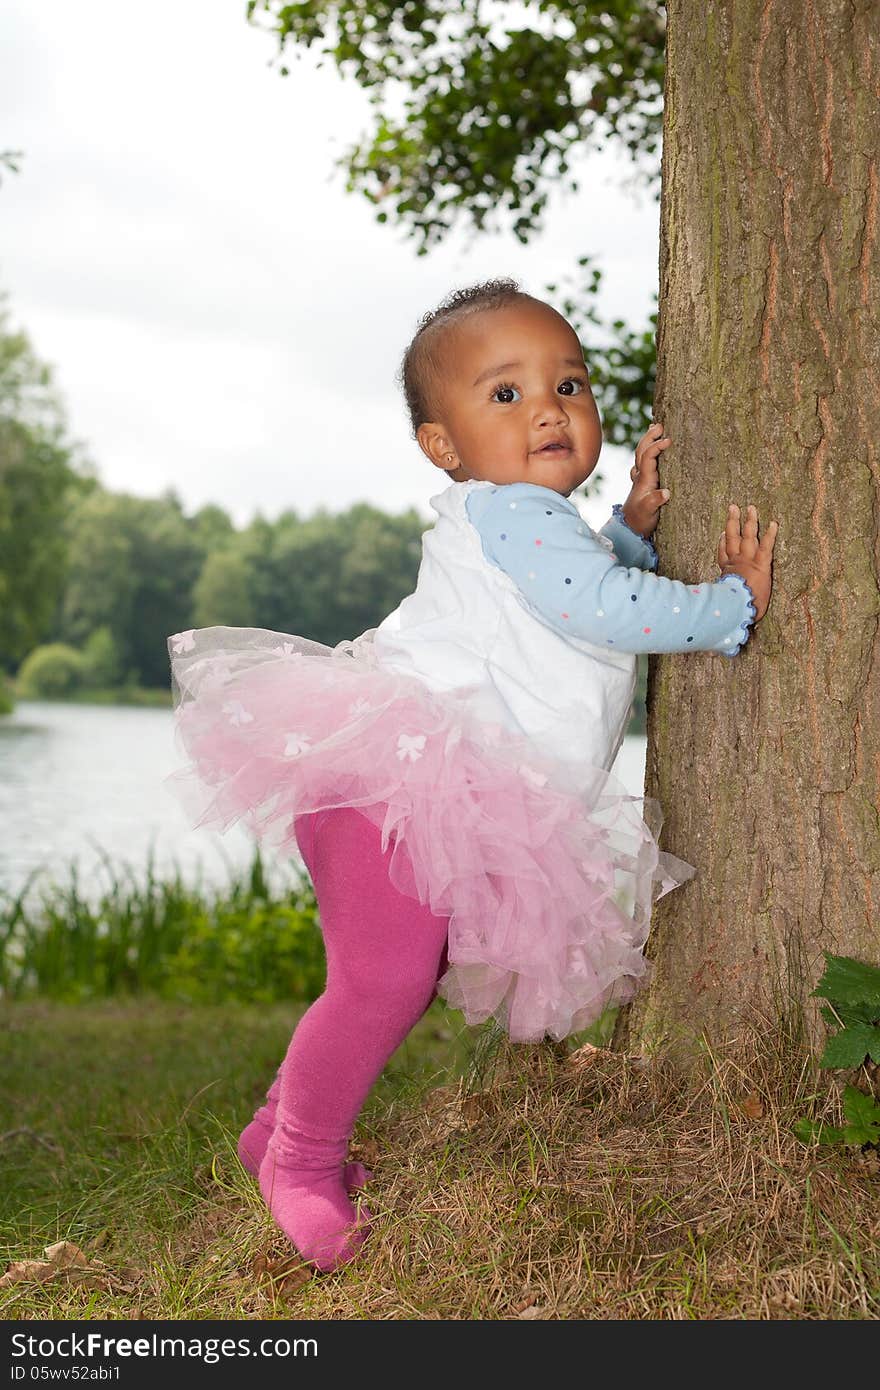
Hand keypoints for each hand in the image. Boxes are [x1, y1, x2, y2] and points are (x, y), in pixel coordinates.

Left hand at [622, 421, 671, 538]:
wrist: (630, 530)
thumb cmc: (640, 521)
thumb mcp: (649, 512)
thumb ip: (655, 501)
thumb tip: (666, 492)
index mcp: (644, 479)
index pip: (648, 456)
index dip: (657, 446)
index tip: (669, 440)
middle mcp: (641, 476)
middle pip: (642, 450)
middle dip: (650, 436)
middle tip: (660, 425)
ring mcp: (641, 479)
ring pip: (642, 454)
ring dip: (648, 440)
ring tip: (655, 428)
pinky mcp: (644, 483)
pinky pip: (644, 462)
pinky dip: (648, 451)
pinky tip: (651, 448)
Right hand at [717, 504, 778, 620]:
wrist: (736, 609)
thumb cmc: (729, 611)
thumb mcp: (721, 607)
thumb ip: (718, 606)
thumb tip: (711, 618)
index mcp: (726, 573)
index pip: (723, 555)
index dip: (721, 543)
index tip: (721, 535)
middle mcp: (735, 563)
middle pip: (732, 537)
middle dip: (732, 522)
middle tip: (733, 507)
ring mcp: (748, 561)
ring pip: (748, 536)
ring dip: (749, 521)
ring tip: (751, 507)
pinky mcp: (761, 564)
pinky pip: (766, 545)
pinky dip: (770, 534)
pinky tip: (773, 522)